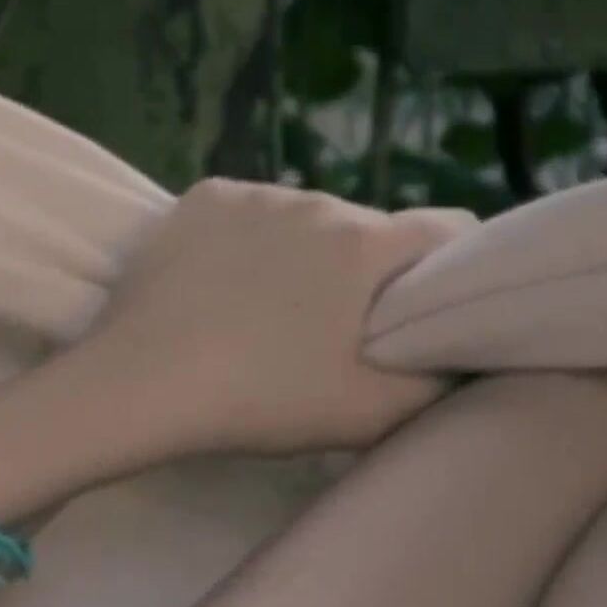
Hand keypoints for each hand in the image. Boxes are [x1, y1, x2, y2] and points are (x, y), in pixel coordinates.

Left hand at [66, 179, 475, 458]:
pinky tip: (224, 288)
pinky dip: (247, 242)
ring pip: (306, 220)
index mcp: (367, 243)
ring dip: (305, 255)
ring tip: (272, 313)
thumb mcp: (371, 412)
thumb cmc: (261, 400)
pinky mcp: (198, 199)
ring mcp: (253, 194)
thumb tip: (468, 354)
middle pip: (370, 229)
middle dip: (368, 272)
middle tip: (339, 330)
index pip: (450, 230)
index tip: (437, 305)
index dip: (455, 267)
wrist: (137, 385)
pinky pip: (246, 213)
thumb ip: (439, 380)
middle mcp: (317, 200)